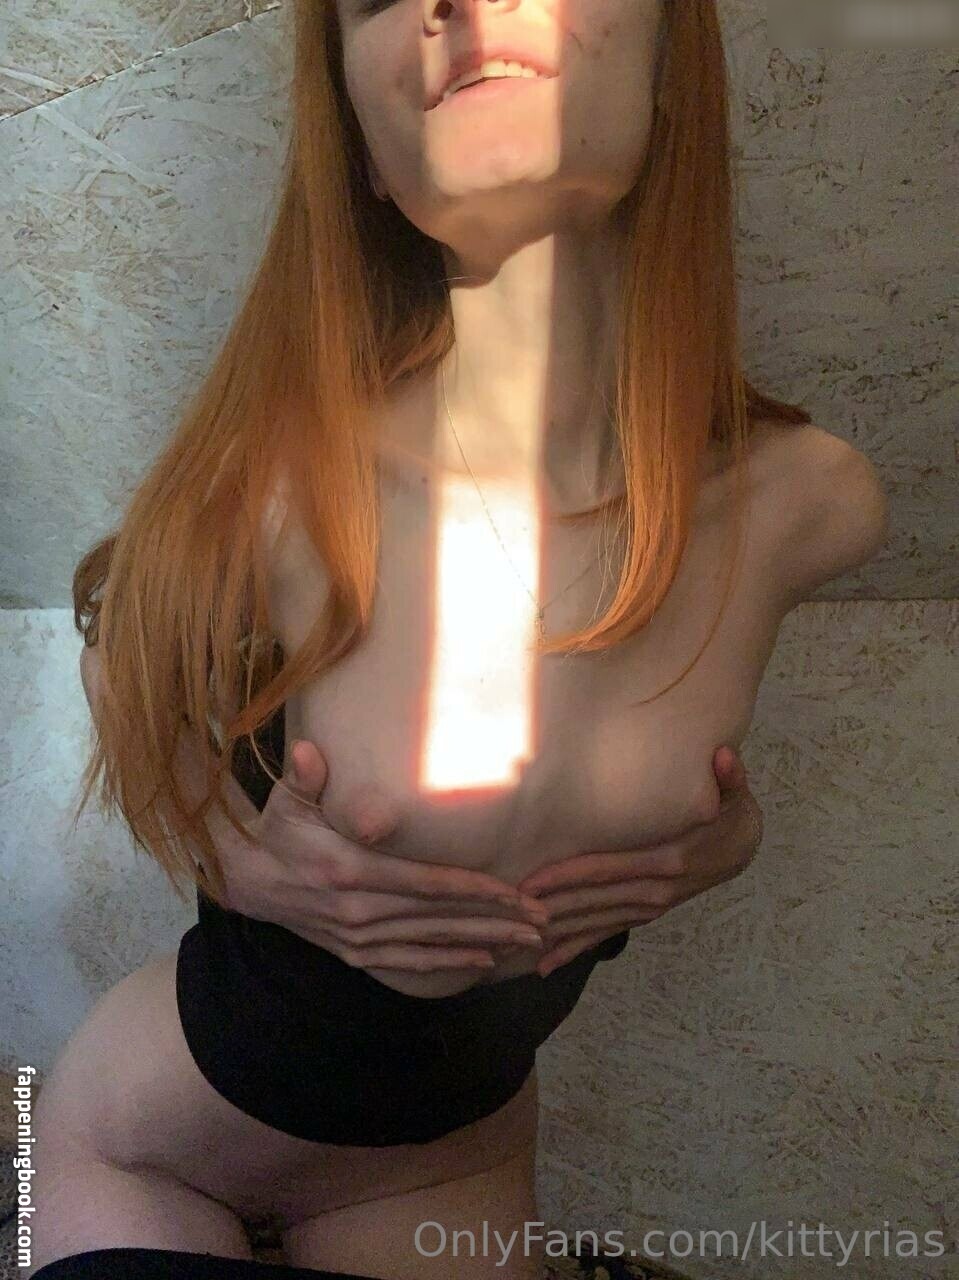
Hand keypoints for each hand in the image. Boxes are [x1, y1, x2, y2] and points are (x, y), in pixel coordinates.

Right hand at [203, 737, 548, 973]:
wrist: (247, 880)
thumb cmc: (278, 830)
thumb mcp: (285, 800)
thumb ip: (303, 777)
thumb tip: (306, 752)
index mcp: (349, 871)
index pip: (425, 883)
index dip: (473, 888)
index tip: (514, 891)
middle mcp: (358, 910)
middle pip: (440, 917)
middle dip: (495, 919)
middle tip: (542, 920)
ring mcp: (357, 937)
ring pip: (432, 943)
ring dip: (483, 943)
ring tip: (527, 944)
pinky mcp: (355, 954)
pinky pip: (409, 963)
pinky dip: (447, 964)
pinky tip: (483, 962)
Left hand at [515, 746, 762, 975]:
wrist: (744, 847)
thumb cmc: (730, 813)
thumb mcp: (735, 791)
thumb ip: (729, 775)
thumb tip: (723, 756)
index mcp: (669, 858)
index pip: (608, 868)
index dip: (569, 876)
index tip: (533, 883)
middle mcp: (658, 888)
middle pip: (595, 900)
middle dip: (553, 905)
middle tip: (511, 911)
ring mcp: (653, 905)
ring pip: (599, 921)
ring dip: (562, 932)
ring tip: (523, 944)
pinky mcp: (650, 912)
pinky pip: (610, 932)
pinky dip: (580, 946)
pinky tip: (550, 962)